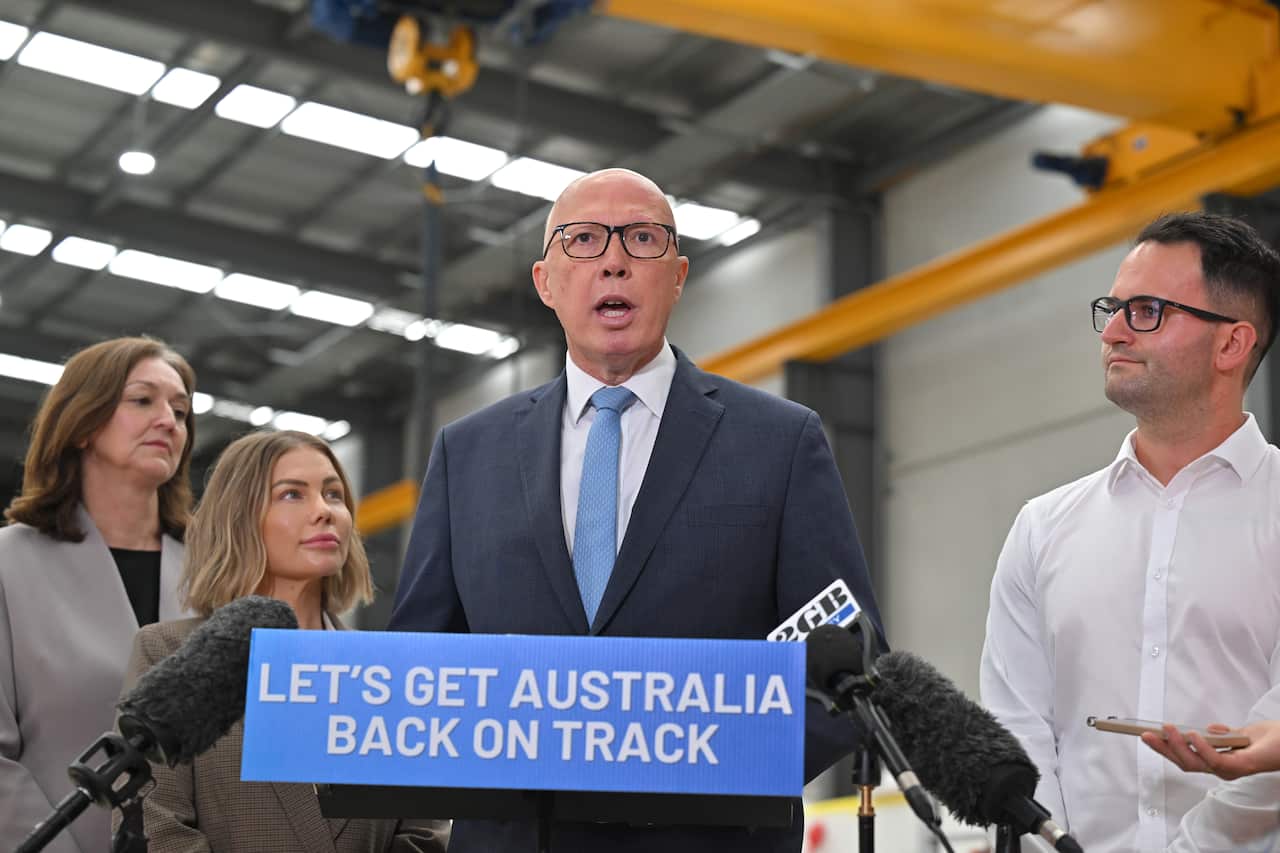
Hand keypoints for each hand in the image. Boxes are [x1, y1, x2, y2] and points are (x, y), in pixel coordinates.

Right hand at [1141, 720, 1279, 779]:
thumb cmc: (1273, 741)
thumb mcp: (1244, 733)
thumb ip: (1227, 734)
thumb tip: (1209, 729)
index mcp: (1221, 761)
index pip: (1187, 757)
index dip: (1165, 748)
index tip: (1147, 735)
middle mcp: (1223, 769)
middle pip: (1185, 763)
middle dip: (1163, 749)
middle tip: (1145, 735)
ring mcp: (1231, 770)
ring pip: (1196, 764)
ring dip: (1178, 747)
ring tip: (1166, 730)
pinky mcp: (1241, 766)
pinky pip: (1216, 761)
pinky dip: (1201, 748)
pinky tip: (1192, 735)